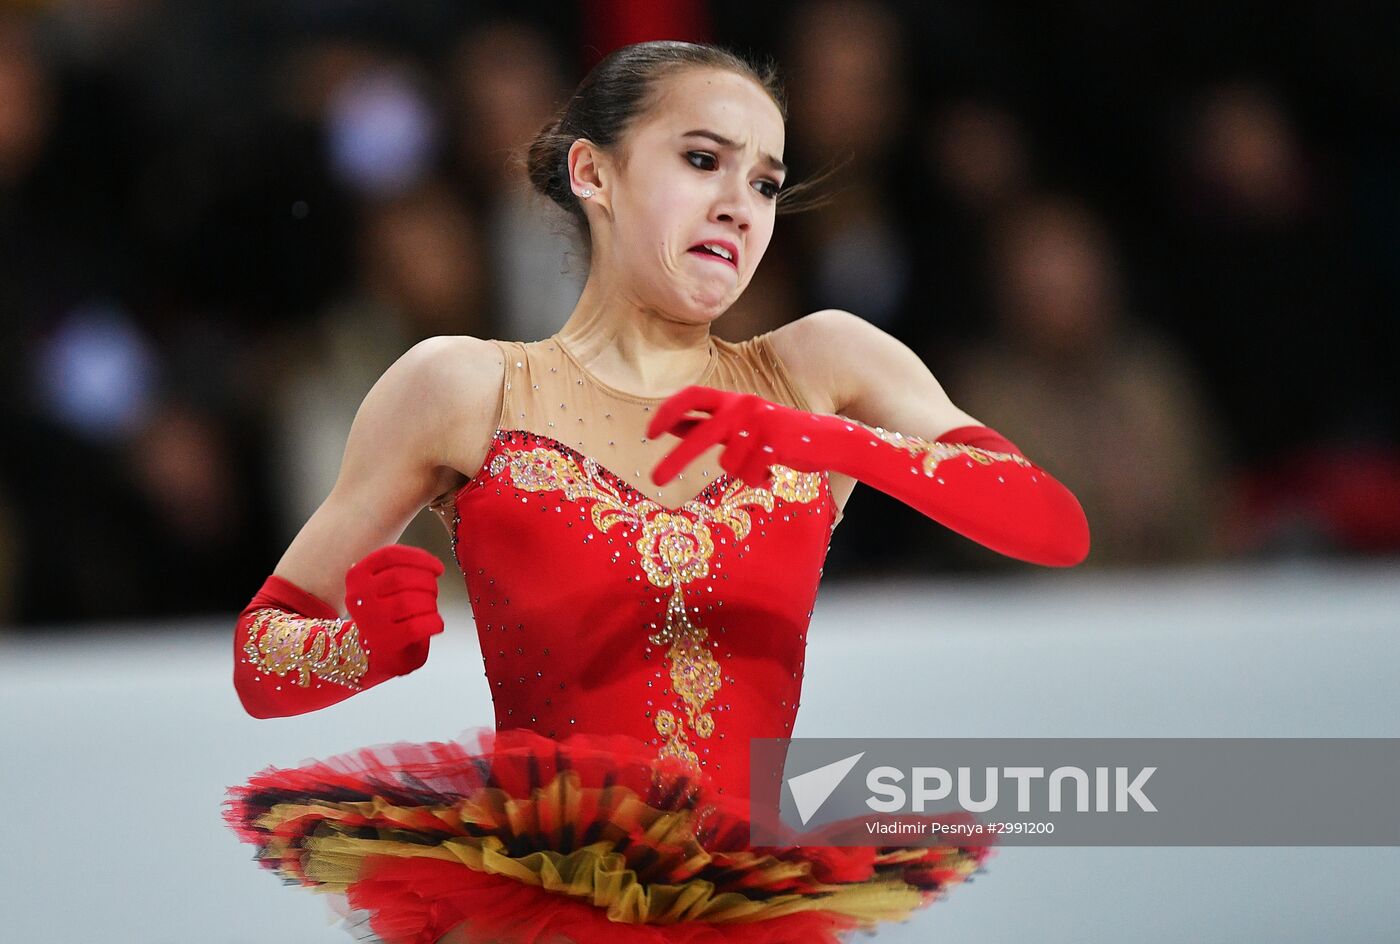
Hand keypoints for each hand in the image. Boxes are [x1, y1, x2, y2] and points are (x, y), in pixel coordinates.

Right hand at [344, 545, 445, 676]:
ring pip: (409, 601)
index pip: (390, 556)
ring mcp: (370, 621)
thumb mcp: (382, 585)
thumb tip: (433, 566)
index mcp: (357, 576)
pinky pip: (417, 626)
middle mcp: (359, 596)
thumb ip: (401, 569)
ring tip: (430, 609)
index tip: (438, 568)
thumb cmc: (385, 615)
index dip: (419, 558)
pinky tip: (435, 624)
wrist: (369, 656)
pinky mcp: (384, 642)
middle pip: (401, 577)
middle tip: (433, 592)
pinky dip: (434, 623)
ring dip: (430, 603)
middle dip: (427, 582)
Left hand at [647, 386, 830, 488]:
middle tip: (655, 479)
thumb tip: (670, 427)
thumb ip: (709, 425)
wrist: (824, 440)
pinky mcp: (774, 441)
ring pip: (728, 464)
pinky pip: (749, 474)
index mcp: (732, 400)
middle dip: (676, 459)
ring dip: (742, 472)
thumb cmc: (777, 436)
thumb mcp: (740, 426)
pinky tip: (773, 472)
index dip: (668, 412)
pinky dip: (758, 480)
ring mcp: (759, 423)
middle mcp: (742, 406)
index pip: (691, 396)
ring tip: (761, 466)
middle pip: (699, 435)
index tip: (650, 433)